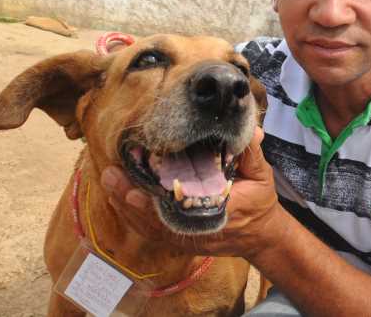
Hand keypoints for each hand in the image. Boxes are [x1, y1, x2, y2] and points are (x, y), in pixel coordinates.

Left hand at [101, 126, 286, 257]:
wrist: (259, 234)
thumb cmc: (259, 202)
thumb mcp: (262, 175)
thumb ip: (251, 152)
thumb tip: (251, 131)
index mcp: (219, 213)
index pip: (182, 210)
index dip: (156, 203)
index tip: (136, 189)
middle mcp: (198, 230)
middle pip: (156, 220)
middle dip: (131, 199)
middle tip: (111, 176)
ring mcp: (186, 237)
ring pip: (148, 226)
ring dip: (125, 205)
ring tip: (108, 180)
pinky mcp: (178, 239)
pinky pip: (149, 230)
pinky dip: (131, 214)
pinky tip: (117, 194)